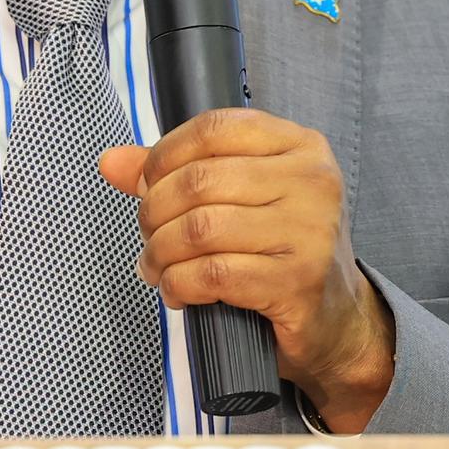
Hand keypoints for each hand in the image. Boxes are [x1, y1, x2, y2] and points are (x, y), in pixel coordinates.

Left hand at [98, 109, 395, 432]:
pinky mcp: (297, 281)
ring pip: (200, 228)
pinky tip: (177, 290)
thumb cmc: (282, 249)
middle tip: (148, 236)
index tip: (145, 184)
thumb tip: (112, 162)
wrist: (336, 319)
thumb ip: (178, 172)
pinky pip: (213, 274)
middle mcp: (311, 181)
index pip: (214, 128)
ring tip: (156, 266)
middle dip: (155, 211)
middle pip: (199, 180)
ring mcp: (308, 232)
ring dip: (161, 252)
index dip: (164, 155)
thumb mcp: (242, 197)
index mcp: (300, 146)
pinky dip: (180, 283)